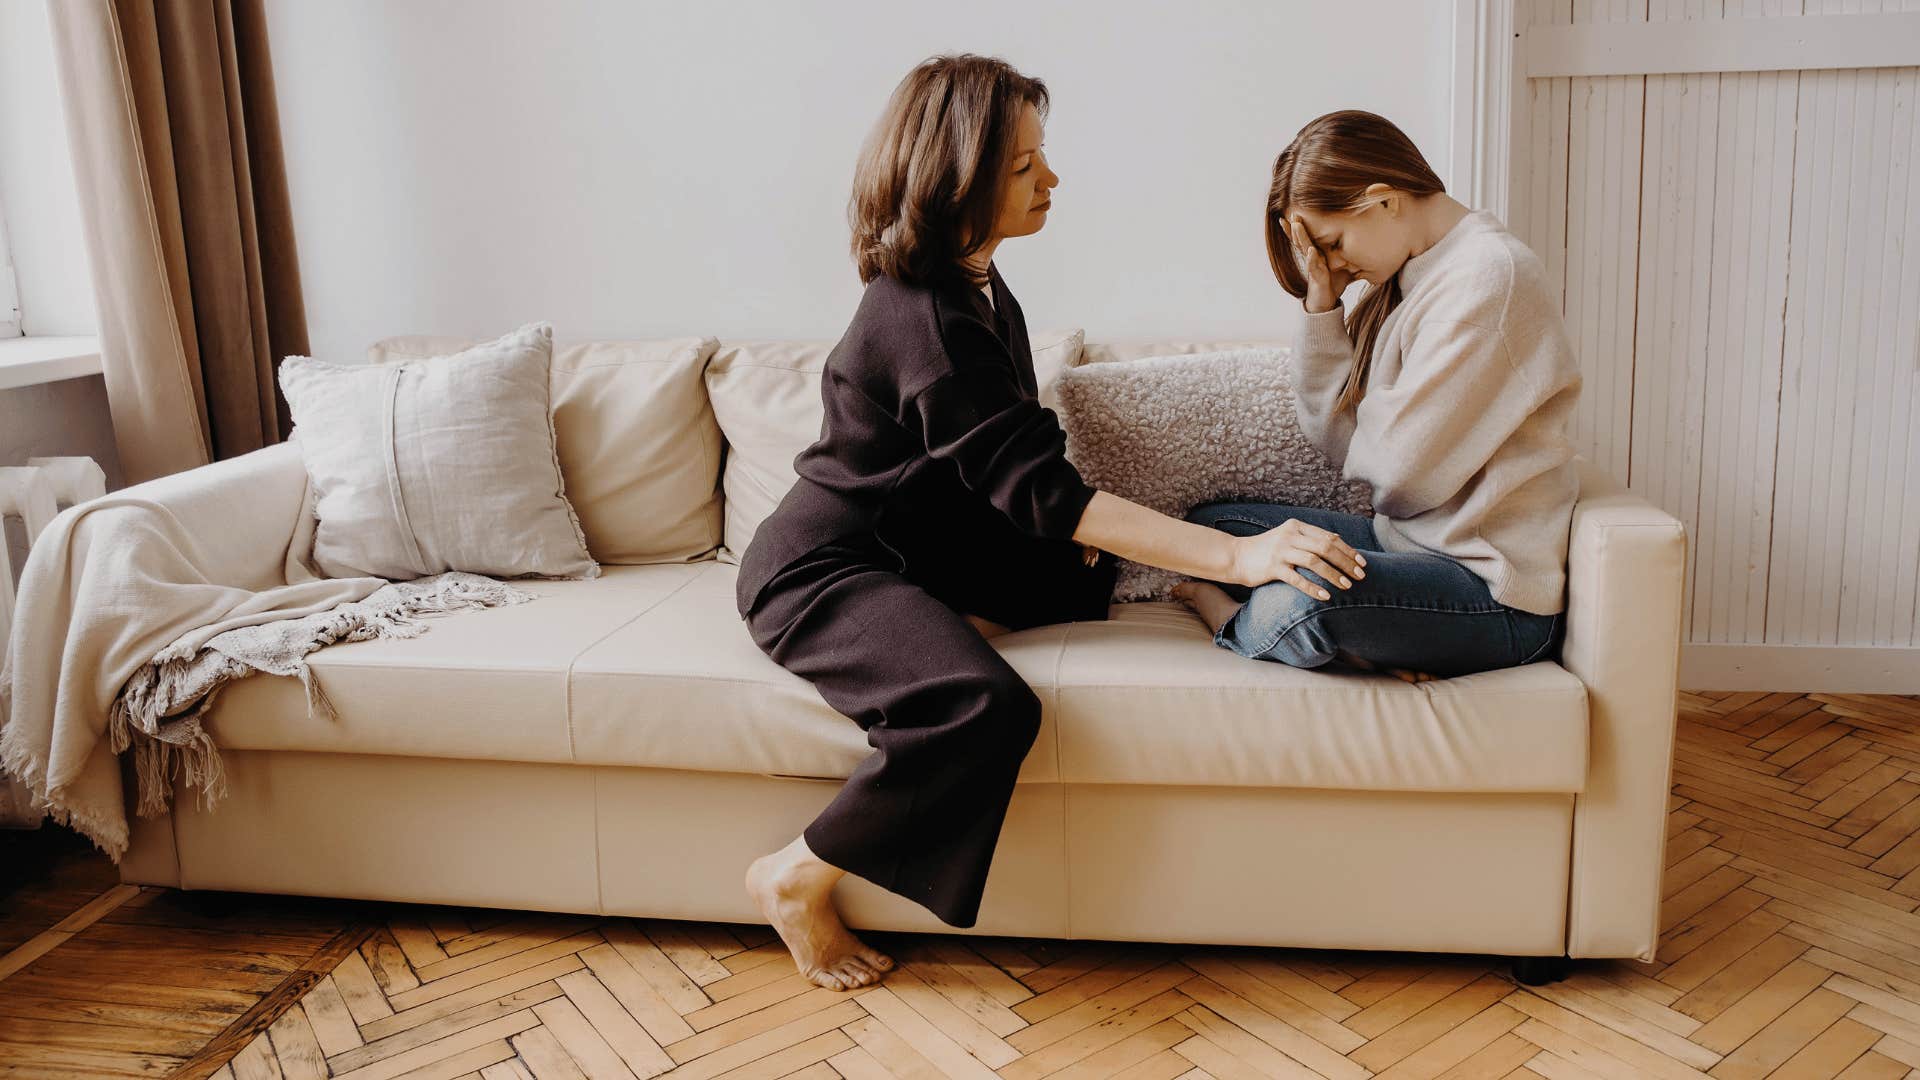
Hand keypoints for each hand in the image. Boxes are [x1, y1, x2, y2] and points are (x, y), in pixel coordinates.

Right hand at [1228, 518, 1367, 598]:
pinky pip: (1297, 578)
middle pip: (1326, 547)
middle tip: (1359, 577)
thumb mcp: (1288, 538)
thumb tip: (1338, 542)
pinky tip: (1325, 596)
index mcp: (1297, 527)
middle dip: (1346, 563)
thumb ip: (1310, 539)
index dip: (1348, 551)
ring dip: (1333, 575)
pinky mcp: (1272, 567)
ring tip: (1346, 586)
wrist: (1236, 556)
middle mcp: (1290, 536)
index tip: (1362, 563)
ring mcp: (1281, 551)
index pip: (1329, 537)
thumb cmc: (1266, 550)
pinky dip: (1312, 587)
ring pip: (1314, 562)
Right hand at [1287, 215, 1352, 313]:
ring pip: (1304, 249)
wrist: (1326, 304)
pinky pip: (1313, 267)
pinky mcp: (1317, 278)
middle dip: (1296, 226)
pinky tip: (1311, 251)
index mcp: (1317, 253)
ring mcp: (1313, 267)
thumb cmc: (1333, 283)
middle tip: (1293, 212)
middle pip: (1301, 239)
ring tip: (1296, 225)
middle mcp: (1312, 258)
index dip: (1300, 225)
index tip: (1295, 212)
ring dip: (1300, 237)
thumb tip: (1368, 241)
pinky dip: (1312, 259)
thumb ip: (1350, 253)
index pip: (1307, 236)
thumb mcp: (1344, 264)